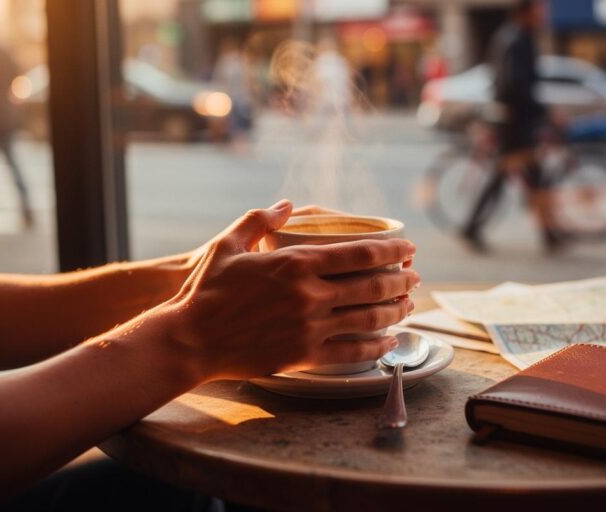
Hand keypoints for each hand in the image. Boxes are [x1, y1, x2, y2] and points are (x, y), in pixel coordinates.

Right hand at [158, 200, 419, 381]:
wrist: (190, 339)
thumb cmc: (206, 289)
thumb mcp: (228, 243)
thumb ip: (259, 219)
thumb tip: (287, 204)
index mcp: (296, 263)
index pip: (360, 252)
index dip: (391, 250)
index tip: (408, 248)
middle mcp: (310, 294)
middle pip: (372, 285)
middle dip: (401, 280)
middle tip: (414, 277)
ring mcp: (309, 327)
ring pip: (368, 319)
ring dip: (395, 311)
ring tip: (408, 306)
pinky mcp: (303, 355)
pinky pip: (350, 352)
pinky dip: (375, 347)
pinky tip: (388, 342)